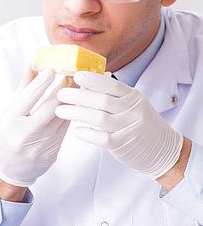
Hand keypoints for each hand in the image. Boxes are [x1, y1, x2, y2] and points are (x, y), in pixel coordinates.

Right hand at [0, 66, 72, 186]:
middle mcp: (26, 134)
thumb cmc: (7, 136)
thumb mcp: (8, 112)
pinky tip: (76, 106)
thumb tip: (32, 64)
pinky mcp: (52, 153)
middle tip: (73, 74)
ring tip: (79, 87)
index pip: (29, 97)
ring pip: (62, 118)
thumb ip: (23, 89)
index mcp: (11, 122)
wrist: (9, 170)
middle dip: (63, 88)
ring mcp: (40, 146)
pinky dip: (70, 116)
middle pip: (50, 106)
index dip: (43, 81)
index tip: (53, 69)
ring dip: (72, 101)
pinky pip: (65, 130)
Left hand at [55, 71, 183, 178]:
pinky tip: (76, 131)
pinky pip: (102, 138)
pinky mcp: (123, 144)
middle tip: (61, 94)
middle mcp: (132, 111)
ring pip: (98, 118)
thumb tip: (88, 81)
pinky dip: (87, 133)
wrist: (163, 149)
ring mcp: (128, 128)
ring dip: (76, 113)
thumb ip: (115, 95)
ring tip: (60, 111)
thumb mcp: (134, 104)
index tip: (76, 75)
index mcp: (133, 97)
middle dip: (78, 96)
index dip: (92, 79)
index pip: (111, 84)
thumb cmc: (142, 124)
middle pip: (101, 100)